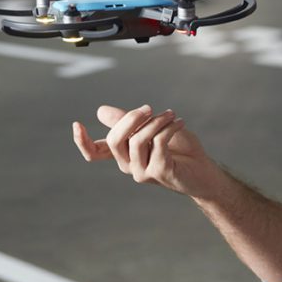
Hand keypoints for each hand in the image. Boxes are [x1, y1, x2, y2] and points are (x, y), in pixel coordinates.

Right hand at [72, 104, 221, 197]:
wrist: (205, 171)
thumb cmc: (180, 149)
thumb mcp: (152, 129)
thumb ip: (129, 122)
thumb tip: (100, 112)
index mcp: (123, 155)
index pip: (94, 153)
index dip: (82, 142)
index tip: (77, 124)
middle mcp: (128, 166)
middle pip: (115, 140)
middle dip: (131, 118)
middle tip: (150, 108)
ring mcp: (142, 172)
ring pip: (138, 140)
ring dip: (157, 121)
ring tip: (172, 115)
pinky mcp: (159, 173)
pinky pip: (158, 143)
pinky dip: (169, 128)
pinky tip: (180, 122)